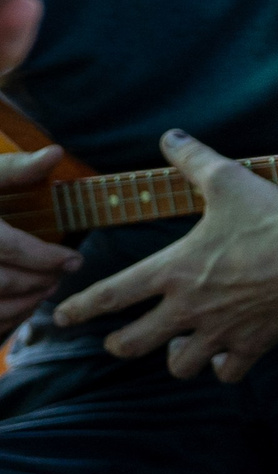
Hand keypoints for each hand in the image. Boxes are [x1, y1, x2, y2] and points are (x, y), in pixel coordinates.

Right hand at [0, 146, 81, 328]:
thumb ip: (16, 168)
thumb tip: (56, 153)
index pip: (12, 248)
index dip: (48, 258)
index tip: (74, 260)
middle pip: (2, 282)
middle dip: (39, 281)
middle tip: (61, 277)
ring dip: (21, 305)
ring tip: (43, 291)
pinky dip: (0, 320)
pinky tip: (17, 308)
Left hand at [54, 130, 277, 381]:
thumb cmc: (272, 214)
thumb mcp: (229, 180)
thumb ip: (193, 159)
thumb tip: (169, 136)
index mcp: (175, 270)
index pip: (112, 294)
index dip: (81, 307)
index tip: (61, 317)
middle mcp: (189, 307)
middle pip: (133, 344)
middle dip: (119, 345)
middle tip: (117, 342)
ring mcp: (221, 331)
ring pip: (179, 365)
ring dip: (175, 357)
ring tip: (180, 346)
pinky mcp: (253, 343)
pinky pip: (229, 371)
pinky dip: (225, 366)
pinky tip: (228, 355)